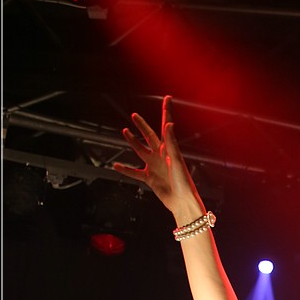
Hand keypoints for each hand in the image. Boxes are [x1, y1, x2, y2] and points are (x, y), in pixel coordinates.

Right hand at [112, 95, 202, 219]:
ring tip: (125, 131)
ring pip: (140, 151)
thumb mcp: (177, 160)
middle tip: (134, 115)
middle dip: (142, 125)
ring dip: (132, 141)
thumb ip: (171, 142)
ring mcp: (154, 166)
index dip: (166, 111)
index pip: (167, 125)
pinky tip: (116, 166)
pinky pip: (134, 172)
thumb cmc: (183, 182)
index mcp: (169, 148)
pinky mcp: (149, 178)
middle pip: (149, 136)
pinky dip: (125, 170)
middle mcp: (161, 155)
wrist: (181, 202)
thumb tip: (168, 124)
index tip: (167, 98)